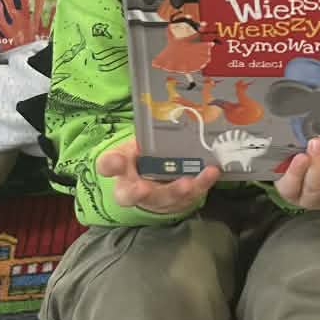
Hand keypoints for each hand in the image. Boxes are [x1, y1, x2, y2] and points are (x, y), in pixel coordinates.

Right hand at [96, 138, 216, 213]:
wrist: (158, 183)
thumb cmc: (141, 162)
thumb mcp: (130, 149)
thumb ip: (131, 141)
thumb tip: (142, 120)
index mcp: (120, 173)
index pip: (109, 168)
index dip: (111, 165)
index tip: (115, 160)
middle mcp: (136, 190)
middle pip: (133, 195)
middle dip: (138, 193)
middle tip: (143, 189)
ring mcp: (160, 198)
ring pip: (166, 198)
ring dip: (176, 190)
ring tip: (186, 183)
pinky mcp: (183, 199)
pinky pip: (194, 193)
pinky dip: (203, 183)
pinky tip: (211, 172)